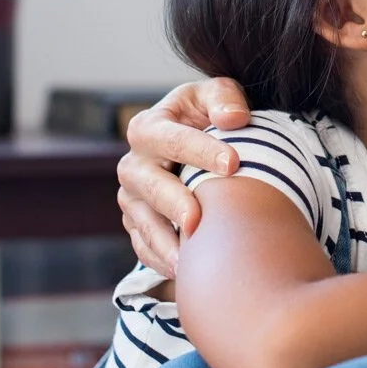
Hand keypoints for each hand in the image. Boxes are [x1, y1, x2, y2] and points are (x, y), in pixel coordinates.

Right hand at [118, 78, 252, 275]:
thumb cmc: (207, 117)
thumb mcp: (214, 97)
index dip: (200, 150)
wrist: (194, 147)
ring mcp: (131, 198)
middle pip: (148, 184)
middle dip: (173, 202)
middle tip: (198, 219)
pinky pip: (142, 247)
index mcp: (149, 127)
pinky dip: (160, 259)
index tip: (232, 164)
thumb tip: (235, 118)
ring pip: (141, 221)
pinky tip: (183, 270)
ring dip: (164, 241)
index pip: (170, 138)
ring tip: (188, 259)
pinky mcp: (136, 226)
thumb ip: (224, 98)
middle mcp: (133, 164)